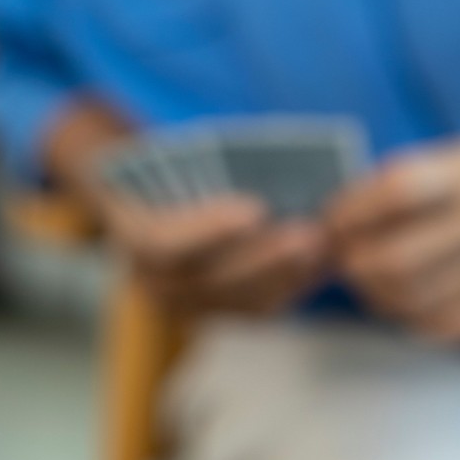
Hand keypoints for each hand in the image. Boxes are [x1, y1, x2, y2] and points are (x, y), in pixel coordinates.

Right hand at [45, 101, 329, 317]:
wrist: (156, 202)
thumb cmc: (170, 165)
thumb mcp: (164, 150)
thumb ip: (183, 151)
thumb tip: (241, 149)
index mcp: (132, 234)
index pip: (162, 245)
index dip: (208, 229)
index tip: (255, 208)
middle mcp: (155, 281)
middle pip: (212, 281)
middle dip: (266, 258)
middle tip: (312, 233)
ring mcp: (190, 304)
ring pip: (244, 302)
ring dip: (290, 273)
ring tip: (326, 245)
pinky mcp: (224, 311)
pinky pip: (263, 306)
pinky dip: (295, 283)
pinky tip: (324, 260)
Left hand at [328, 129, 459, 341]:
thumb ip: (403, 186)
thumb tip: (329, 225)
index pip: (394, 193)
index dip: (348, 212)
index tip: (328, 221)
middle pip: (396, 261)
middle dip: (352, 264)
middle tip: (339, 258)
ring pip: (411, 303)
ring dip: (373, 296)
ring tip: (368, 278)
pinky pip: (441, 328)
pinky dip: (408, 317)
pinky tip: (403, 300)